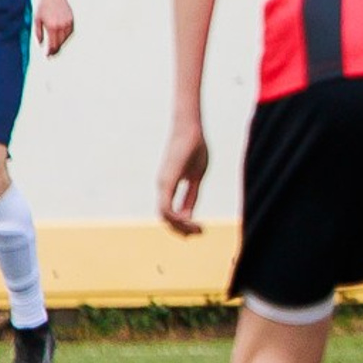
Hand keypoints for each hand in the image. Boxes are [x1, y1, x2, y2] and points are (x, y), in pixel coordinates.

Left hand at [34, 0, 71, 54]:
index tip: (47, 56)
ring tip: (55, 47)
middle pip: (60, 43)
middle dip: (55, 50)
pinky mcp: (71, 20)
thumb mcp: (37, 19)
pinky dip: (65, 37)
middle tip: (51, 55)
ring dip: (60, 44)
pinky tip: (60, 38)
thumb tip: (41, 44)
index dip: (50, 52)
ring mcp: (68, 23)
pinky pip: (69, 32)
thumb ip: (38, 33)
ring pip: (65, 38)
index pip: (52, 44)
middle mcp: (61, 26)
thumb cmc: (42, 6)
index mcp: (52, 27)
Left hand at [157, 116, 207, 235]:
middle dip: (182, 229)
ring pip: (166, 216)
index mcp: (169, 185)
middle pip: (167, 218)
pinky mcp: (166, 182)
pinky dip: (177, 218)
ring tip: (199, 229)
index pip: (171, 212)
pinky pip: (167, 207)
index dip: (183, 224)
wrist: (190, 130)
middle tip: (200, 233)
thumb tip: (189, 212)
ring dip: (181, 226)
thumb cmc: (194, 148)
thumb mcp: (196, 176)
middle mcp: (162, 187)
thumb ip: (192, 194)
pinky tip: (190, 221)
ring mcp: (162, 185)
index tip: (199, 229)